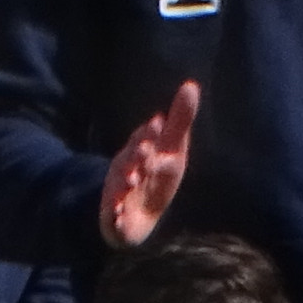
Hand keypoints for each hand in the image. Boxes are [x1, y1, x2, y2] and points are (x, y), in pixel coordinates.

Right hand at [100, 78, 197, 247]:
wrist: (138, 218)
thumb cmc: (156, 177)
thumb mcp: (172, 150)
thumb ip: (180, 120)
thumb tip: (191, 84)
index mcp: (139, 152)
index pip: (143, 139)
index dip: (149, 134)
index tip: (158, 126)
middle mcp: (126, 170)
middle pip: (128, 161)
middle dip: (135, 156)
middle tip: (145, 150)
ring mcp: (118, 193)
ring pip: (118, 187)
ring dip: (123, 183)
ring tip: (132, 180)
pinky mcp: (114, 217)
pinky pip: (112, 216)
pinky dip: (114, 215)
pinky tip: (118, 212)